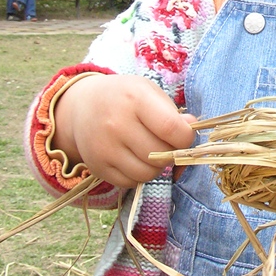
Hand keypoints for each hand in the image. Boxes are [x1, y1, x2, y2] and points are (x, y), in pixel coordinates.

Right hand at [52, 74, 195, 188]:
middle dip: (172, 153)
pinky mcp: (97, 167)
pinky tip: (135, 159)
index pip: (170, 129)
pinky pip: (131, 183)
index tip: (185, 136)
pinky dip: (139, 175)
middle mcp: (116, 124)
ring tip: (152, 152)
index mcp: (135, 99)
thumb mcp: (149, 92)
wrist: (83, 106)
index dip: (185, 138)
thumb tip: (191, 131)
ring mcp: (105, 148)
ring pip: (147, 173)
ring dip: (157, 167)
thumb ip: (172, 113)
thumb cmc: (125, 97)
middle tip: (167, 144)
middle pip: (160, 154)